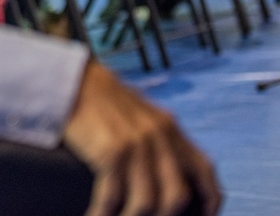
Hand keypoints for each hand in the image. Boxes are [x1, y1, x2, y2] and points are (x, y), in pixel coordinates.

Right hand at [63, 61, 221, 215]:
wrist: (71, 79)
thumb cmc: (99, 100)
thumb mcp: (138, 114)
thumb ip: (155, 138)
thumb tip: (162, 173)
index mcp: (169, 127)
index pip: (203, 170)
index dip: (208, 200)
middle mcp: (158, 135)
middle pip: (176, 195)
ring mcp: (136, 144)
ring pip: (147, 202)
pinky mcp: (111, 150)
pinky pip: (113, 196)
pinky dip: (103, 213)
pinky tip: (94, 215)